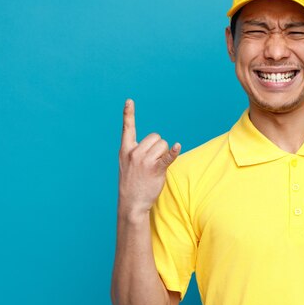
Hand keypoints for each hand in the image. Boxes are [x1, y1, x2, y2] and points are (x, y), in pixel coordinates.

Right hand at [118, 99, 180, 217]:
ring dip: (165, 154)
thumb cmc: (132, 183)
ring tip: (156, 168)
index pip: (127, 128)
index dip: (128, 114)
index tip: (129, 101)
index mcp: (125, 150)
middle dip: (159, 146)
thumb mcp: (127, 164)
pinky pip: (167, 156)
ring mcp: (144, 161)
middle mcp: (134, 153)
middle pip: (156, 137)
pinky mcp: (155, 169)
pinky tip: (178, 147)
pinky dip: (173, 152)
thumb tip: (155, 142)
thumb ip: (136, 151)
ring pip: (163, 145)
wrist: (131, 204)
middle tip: (153, 162)